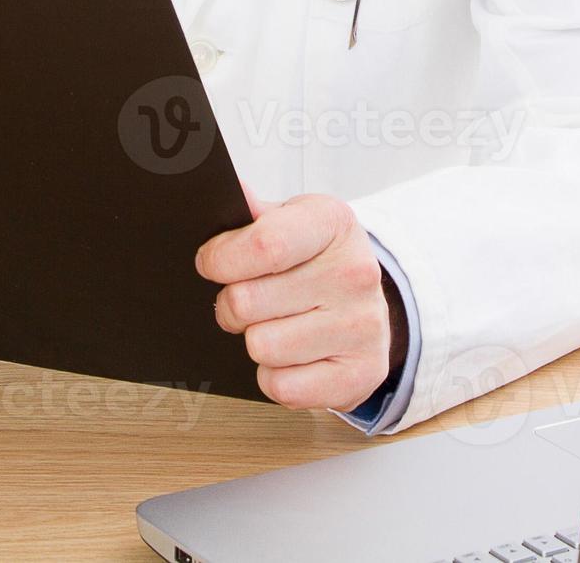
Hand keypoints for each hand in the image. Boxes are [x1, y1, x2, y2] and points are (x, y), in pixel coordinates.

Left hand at [197, 190, 398, 410]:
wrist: (368, 308)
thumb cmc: (318, 262)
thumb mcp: (291, 223)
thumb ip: (254, 214)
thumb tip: (229, 191)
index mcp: (333, 223)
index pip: (263, 245)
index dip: (220, 259)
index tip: (211, 264)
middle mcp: (355, 273)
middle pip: (248, 301)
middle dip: (231, 305)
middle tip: (247, 302)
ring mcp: (362, 326)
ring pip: (261, 346)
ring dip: (256, 341)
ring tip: (274, 327)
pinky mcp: (361, 374)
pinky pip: (282, 387)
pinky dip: (275, 377)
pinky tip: (292, 357)